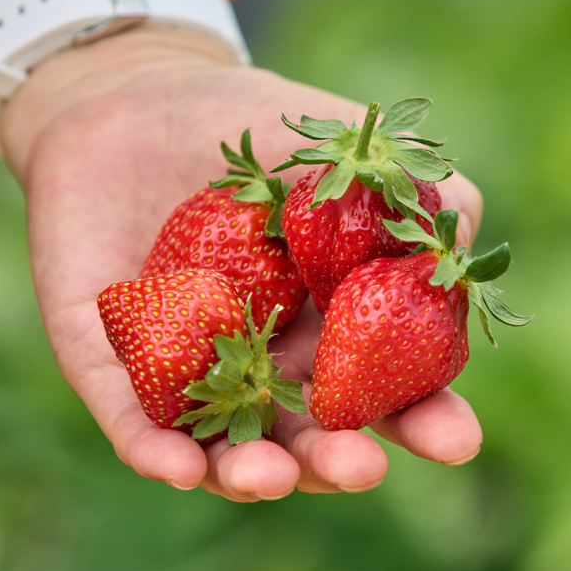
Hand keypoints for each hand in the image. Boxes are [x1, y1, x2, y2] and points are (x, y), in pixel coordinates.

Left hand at [0, 28, 484, 500]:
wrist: (134, 96)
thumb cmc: (247, 128)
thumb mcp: (342, 149)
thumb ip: (413, 190)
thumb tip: (458, 249)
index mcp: (325, 325)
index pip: (380, 388)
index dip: (421, 419)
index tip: (455, 440)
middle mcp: (262, 361)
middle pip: (305, 433)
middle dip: (335, 461)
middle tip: (359, 468)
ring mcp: (189, 367)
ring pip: (222, 444)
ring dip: (248, 472)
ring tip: (268, 475)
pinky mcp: (112, 362)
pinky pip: (131, 418)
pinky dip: (153, 448)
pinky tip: (175, 466)